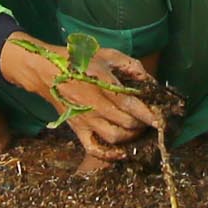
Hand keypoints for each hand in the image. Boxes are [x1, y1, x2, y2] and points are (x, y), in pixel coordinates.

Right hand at [0, 37, 165, 168]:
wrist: (46, 71)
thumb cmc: (79, 60)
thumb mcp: (107, 54)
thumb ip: (131, 66)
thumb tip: (150, 82)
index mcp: (101, 83)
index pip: (130, 103)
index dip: (148, 113)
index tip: (162, 118)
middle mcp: (94, 105)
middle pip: (127, 123)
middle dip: (144, 124)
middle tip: (151, 120)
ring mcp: (84, 119)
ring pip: (115, 137)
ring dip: (131, 136)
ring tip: (138, 129)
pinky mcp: (77, 129)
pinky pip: (95, 148)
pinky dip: (111, 154)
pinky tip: (123, 150)